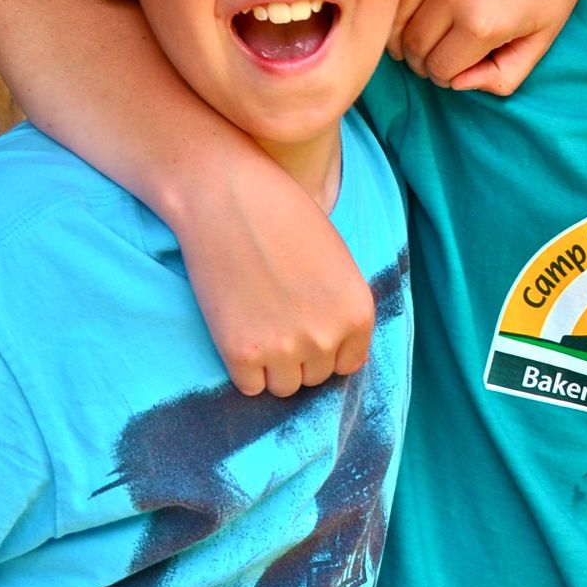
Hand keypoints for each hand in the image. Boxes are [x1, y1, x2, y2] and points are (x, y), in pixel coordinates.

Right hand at [173, 160, 372, 397]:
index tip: (305, 328)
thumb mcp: (337, 263)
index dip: (325, 349)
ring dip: (272, 367)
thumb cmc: (284, 218)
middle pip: (315, 377)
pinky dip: (243, 369)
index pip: (348, 363)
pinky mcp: (241, 353)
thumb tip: (334, 351)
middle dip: (298, 356)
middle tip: (275, 320)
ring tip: (257, 325)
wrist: (228, 198)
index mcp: (358, 313)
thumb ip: (341, 308)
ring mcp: (285, 348)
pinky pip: (249, 386)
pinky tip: (237, 332)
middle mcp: (327, 337)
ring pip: (284, 387)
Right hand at [389, 0, 586, 94]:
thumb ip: (504, 75)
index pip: (440, 71)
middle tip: (435, 51)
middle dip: (422, 58)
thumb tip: (457, 83)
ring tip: (421, 29)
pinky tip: (413, 0)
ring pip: (393, 14)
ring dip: (402, 31)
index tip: (453, 65)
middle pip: (412, 47)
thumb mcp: (543, 37)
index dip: (446, 75)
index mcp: (483, 24)